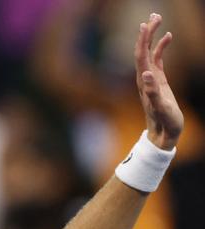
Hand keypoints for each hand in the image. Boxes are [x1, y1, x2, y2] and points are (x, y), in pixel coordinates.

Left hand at [135, 13, 183, 149]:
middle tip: (154, 14)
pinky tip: (168, 37)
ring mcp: (150, 79)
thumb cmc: (164, 122)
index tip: (147, 24)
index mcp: (144, 82)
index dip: (143, 40)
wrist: (162, 134)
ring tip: (158, 18)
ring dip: (152, 36)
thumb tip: (146, 73)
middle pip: (142, 51)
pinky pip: (158, 60)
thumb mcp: (160, 107)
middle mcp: (144, 79)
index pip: (141, 56)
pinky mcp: (158, 82)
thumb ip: (153, 92)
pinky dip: (161, 47)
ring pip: (149, 53)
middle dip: (147, 32)